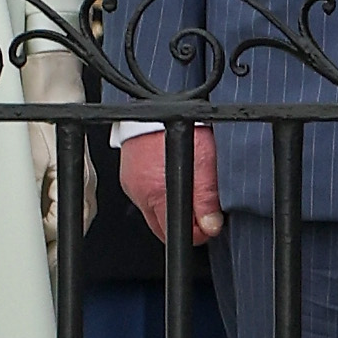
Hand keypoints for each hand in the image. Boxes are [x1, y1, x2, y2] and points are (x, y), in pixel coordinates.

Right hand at [121, 123, 222, 242]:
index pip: (173, 232)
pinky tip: (169, 178)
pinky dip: (158, 191)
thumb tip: (210, 226)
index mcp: (156, 193)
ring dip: (171, 205)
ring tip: (188, 186)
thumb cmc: (180, 125)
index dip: (195, 233)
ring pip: (153, 209)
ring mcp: (131, 183)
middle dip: (182, 222)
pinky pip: (144, 193)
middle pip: (161, 225)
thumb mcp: (202, 161)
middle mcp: (139, 192)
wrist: (157, 103)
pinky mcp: (127, 174)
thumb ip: (205, 198)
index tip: (209, 226)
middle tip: (202, 211)